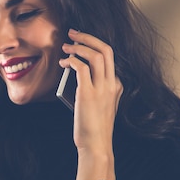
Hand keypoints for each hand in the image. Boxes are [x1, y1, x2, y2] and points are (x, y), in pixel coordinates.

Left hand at [59, 29, 122, 170]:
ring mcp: (102, 88)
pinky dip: (71, 60)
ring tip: (65, 46)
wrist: (96, 145)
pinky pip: (81, 68)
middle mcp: (112, 84)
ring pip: (95, 55)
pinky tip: (63, 62)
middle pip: (105, 49)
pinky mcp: (88, 94)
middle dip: (88, 37)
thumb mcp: (99, 104)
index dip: (93, 45)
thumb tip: (75, 72)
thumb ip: (92, 88)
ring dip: (78, 46)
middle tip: (73, 33)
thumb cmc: (93, 127)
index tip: (79, 42)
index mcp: (116, 85)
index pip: (108, 57)